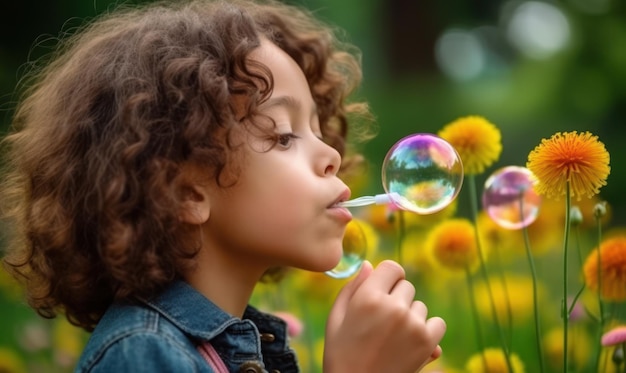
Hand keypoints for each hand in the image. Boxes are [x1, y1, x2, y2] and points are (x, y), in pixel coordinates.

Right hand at [323, 260, 445, 372]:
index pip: (392, 267)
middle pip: (406, 286)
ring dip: (410, 316)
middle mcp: (393, 306)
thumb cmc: (341, 354)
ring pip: (420, 306)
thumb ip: (352, 288)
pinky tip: (409, 343)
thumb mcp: (336, 318)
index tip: (382, 292)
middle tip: (382, 322)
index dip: (387, 278)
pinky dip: (427, 331)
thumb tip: (369, 265)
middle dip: (397, 298)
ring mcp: (413, 324)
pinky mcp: (428, 342)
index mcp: (368, 297)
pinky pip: (437, 323)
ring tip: (392, 337)